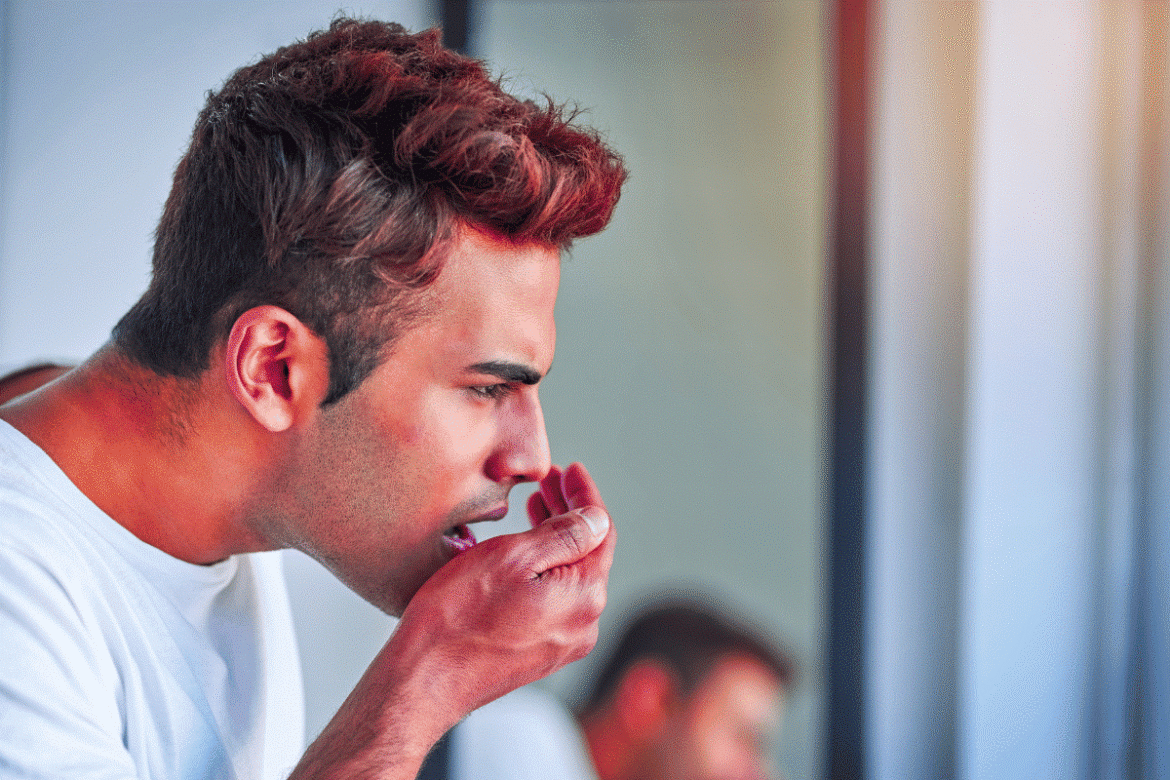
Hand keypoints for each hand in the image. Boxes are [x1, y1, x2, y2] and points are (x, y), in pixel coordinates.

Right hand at [399, 462, 614, 708]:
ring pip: (570, 575)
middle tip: (549, 482)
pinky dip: (545, 566)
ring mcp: (562, 642)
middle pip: (588, 553)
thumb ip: (564, 535)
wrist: (423, 679)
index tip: (571, 470)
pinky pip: (555, 597)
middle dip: (571, 513)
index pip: (601, 531)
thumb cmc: (458, 617)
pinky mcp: (539, 652)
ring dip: (556, 538)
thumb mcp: (513, 556)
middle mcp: (582, 624)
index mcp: (584, 596)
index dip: (586, 495)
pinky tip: (523, 551)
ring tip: (535, 508)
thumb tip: (596, 519)